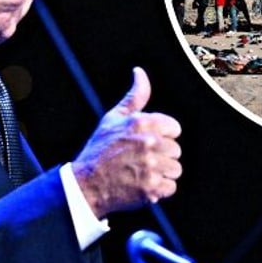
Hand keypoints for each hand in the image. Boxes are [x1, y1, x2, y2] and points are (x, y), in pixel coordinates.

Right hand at [72, 67, 181, 218]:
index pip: (174, 128)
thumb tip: (140, 72)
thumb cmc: (100, 149)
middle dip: (162, 156)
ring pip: (175, 169)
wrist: (86, 184)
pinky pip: (170, 187)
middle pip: (176, 150)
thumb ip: (134, 96)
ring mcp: (151, 165)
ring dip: (162, 174)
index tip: (147, 143)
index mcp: (142, 122)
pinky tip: (143, 185)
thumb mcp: (114, 117)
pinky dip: (159, 190)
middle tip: (141, 160)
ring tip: (142, 173)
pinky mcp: (151, 187)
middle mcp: (149, 142)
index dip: (162, 136)